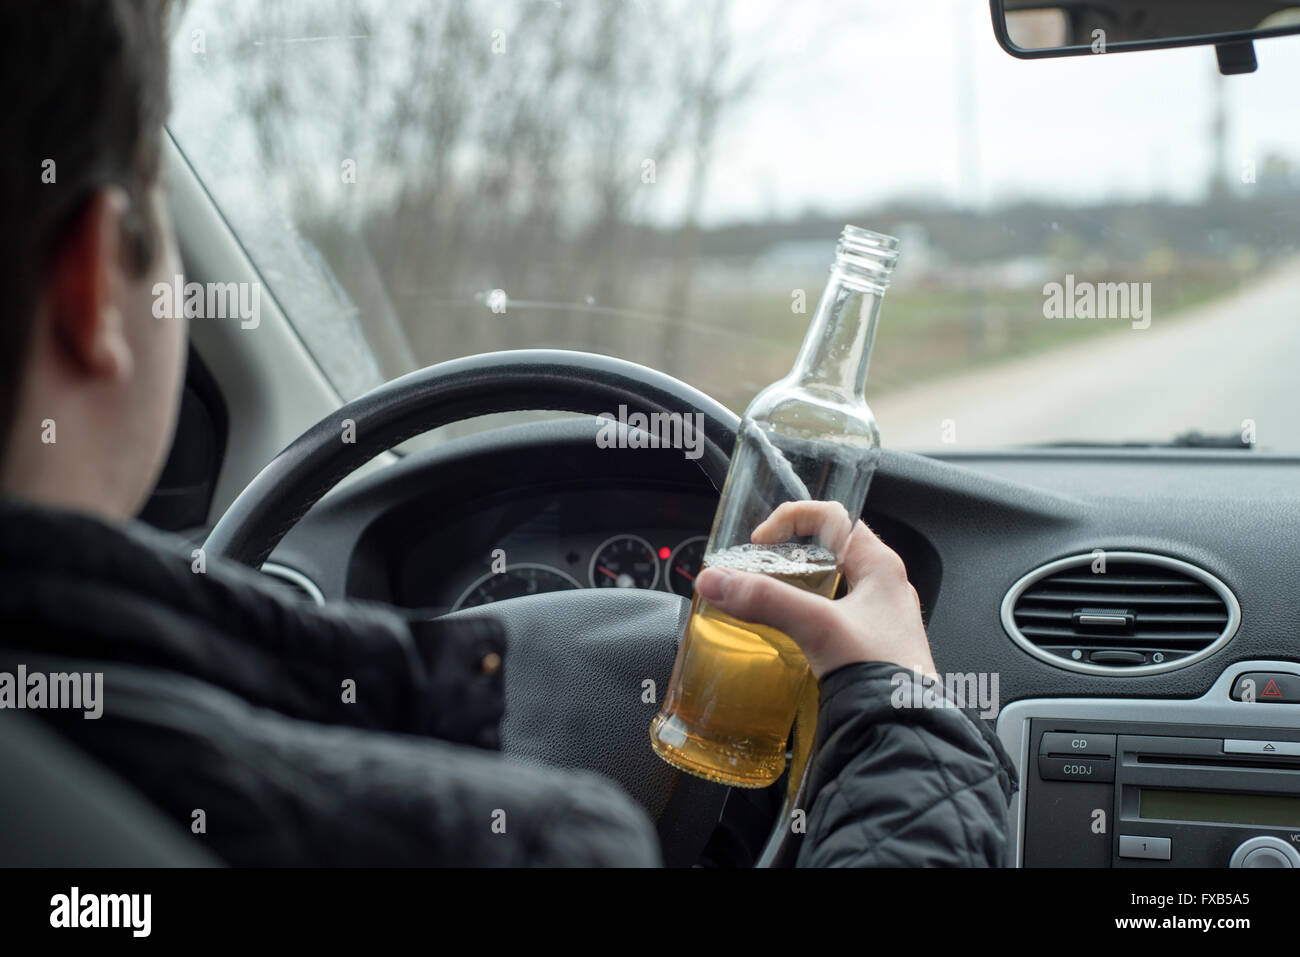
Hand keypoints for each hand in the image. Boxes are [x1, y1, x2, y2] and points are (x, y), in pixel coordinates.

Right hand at [694, 501, 935, 680]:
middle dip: (789, 552)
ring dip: (795, 583)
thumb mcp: (819, 626)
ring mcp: (878, 618)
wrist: (906, 734)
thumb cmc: (885, 675)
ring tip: (766, 596)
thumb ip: (766, 600)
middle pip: (829, 548)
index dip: (793, 518)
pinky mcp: (868, 646)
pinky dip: (804, 613)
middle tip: (759, 566)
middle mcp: (884, 586)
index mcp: (881, 566)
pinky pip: (832, 614)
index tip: (762, 541)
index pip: (833, 516)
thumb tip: (717, 581)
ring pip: (830, 583)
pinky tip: (786, 632)